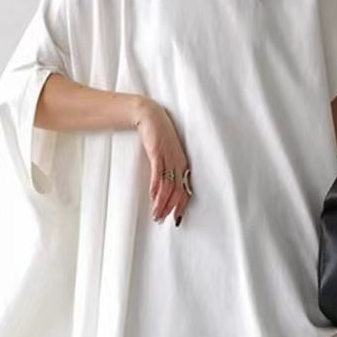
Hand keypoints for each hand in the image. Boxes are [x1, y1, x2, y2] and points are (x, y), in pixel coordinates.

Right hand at [134, 98, 191, 224]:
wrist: (150, 116)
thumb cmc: (158, 136)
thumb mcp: (166, 154)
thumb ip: (167, 169)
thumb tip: (162, 189)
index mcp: (183, 165)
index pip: (186, 190)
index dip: (182, 205)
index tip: (177, 218)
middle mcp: (179, 163)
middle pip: (177, 191)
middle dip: (169, 208)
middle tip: (162, 220)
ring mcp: (169, 158)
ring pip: (167, 185)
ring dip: (161, 202)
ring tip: (156, 213)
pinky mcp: (158, 153)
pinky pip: (158, 173)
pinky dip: (156, 187)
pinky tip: (153, 197)